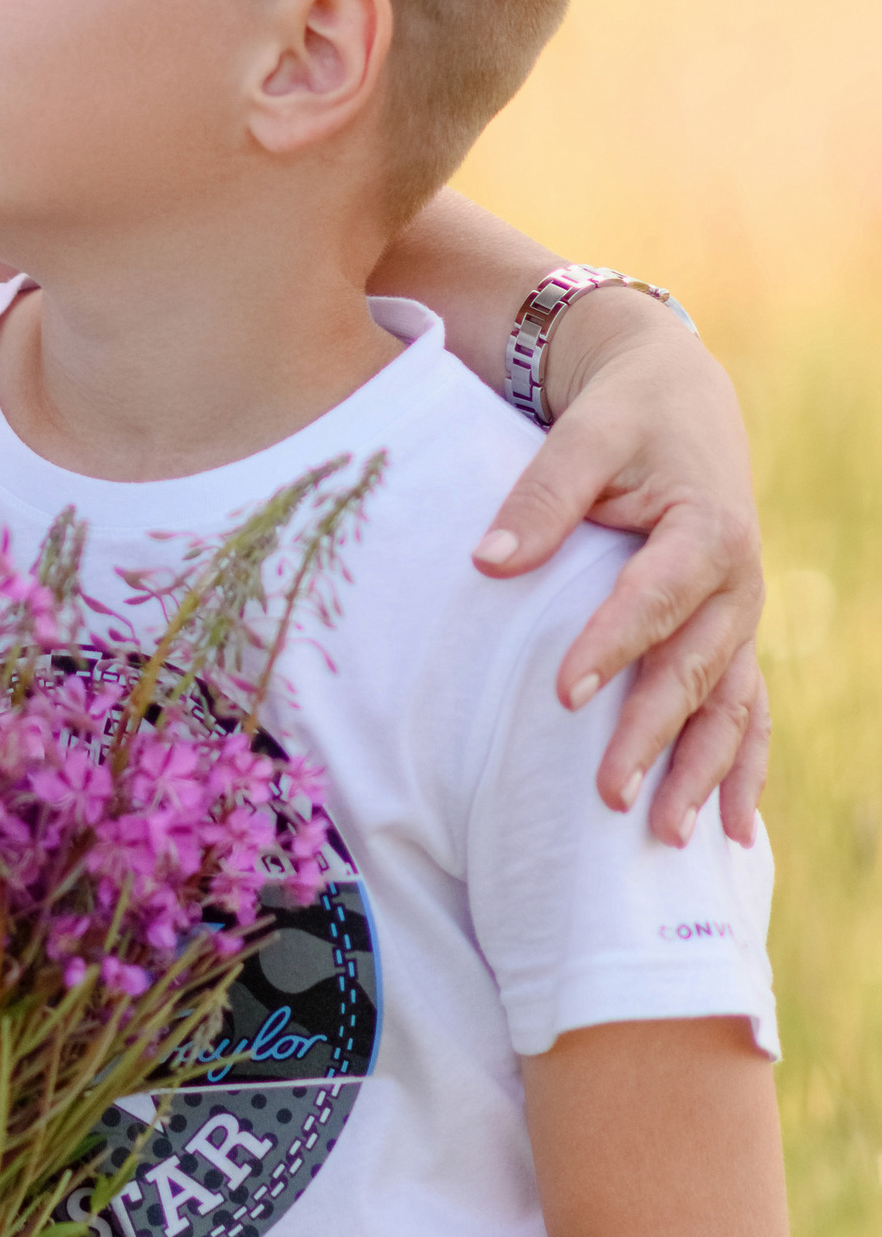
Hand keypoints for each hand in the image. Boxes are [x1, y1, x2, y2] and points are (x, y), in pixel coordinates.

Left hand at [473, 290, 765, 845]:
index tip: (563, 693)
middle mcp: (736, 582)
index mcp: (706, 528)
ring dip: (703, 773)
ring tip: (665, 838)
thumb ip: (541, 495)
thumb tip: (487, 563)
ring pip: (731, 705)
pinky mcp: (732, 635)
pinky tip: (732, 835)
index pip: (655, 597)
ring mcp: (740, 616)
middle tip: (609, 795)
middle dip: (654, 735)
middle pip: (694, 669)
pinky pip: (749, 710)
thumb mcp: (585, 434)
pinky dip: (743, 769)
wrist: (682, 398)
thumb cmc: (626, 415)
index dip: (613, 645)